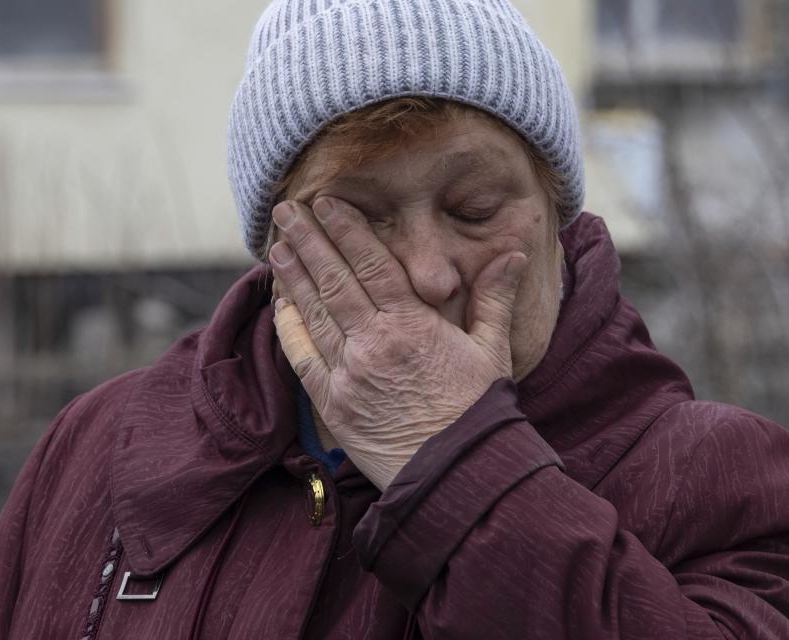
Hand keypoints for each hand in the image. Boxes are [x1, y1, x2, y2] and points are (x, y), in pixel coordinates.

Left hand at [269, 197, 526, 489]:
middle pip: (333, 280)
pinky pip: (302, 357)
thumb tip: (511, 253)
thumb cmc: (478, 411)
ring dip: (293, 275)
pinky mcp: (332, 404)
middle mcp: (374, 343)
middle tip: (286, 209)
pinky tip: (280, 303)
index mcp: (413, 325)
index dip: (346, 230)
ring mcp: (348, 374)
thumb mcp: (493, 351)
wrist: (456, 475)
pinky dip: (289, 326)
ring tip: (277, 245)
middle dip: (308, 240)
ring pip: (313, 313)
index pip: (372, 265)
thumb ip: (494, 298)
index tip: (327, 203)